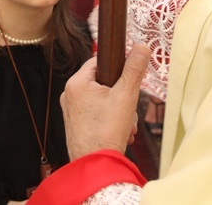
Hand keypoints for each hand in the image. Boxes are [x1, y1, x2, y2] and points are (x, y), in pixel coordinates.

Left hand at [61, 44, 149, 160]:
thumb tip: (142, 46)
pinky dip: (110, 120)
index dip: (118, 68)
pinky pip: (96, 114)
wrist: (96, 166)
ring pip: (101, 99)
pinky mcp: (75, 125)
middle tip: (129, 109)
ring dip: (119, 110)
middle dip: (121, 95)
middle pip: (103, 82)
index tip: (129, 80)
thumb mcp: (126, 96)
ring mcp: (71, 111)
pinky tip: (120, 133)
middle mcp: (69, 95)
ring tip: (125, 125)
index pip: (100, 61)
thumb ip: (134, 69)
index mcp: (77, 83)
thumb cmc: (107, 131)